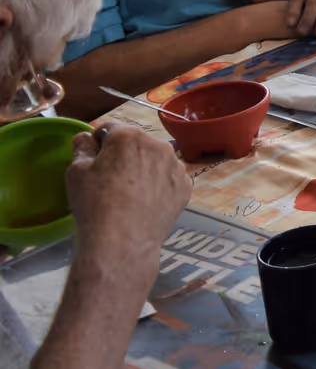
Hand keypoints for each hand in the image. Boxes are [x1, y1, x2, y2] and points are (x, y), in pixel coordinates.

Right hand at [66, 122, 190, 258]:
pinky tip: (146, 202)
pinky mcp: (186, 187)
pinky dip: (159, 185)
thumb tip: (87, 137)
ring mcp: (176, 166)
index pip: (111, 128)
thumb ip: (82, 147)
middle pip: (137, 143)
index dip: (100, 142)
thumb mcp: (76, 171)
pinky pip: (169, 179)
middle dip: (124, 154)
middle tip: (111, 178)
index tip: (95, 158)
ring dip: (144, 168)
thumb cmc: (95, 203)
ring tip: (130, 193)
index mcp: (130, 136)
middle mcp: (159, 145)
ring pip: (156, 160)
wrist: (122, 240)